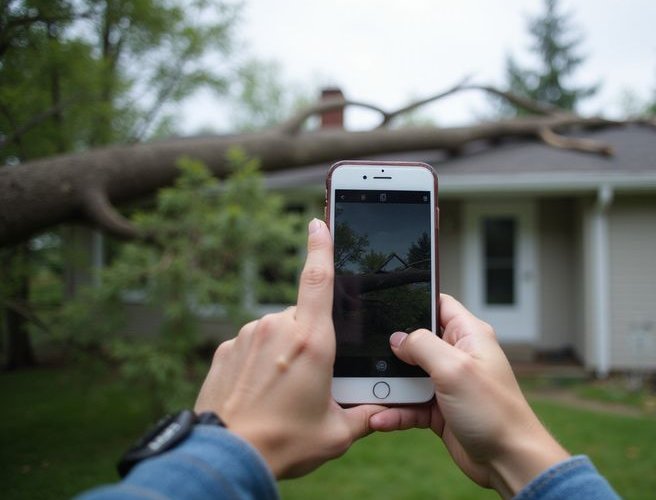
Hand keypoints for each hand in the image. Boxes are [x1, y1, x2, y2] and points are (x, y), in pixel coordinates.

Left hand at [195, 218, 384, 478]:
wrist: (225, 456)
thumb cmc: (284, 443)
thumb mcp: (337, 433)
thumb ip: (366, 412)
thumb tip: (383, 406)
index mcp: (311, 341)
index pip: (317, 279)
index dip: (320, 246)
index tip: (318, 222)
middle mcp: (276, 328)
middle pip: (304, 318)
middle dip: (312, 340)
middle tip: (313, 380)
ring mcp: (247, 336)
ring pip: (278, 332)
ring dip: (285, 353)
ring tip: (283, 394)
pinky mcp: (226, 349)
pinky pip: (253, 346)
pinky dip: (261, 363)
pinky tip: (261, 393)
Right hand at [369, 294, 569, 498]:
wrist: (508, 460)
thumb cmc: (494, 412)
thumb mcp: (454, 369)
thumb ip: (422, 346)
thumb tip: (397, 339)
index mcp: (469, 335)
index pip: (439, 305)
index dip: (416, 303)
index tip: (387, 308)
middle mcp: (458, 356)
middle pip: (416, 342)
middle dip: (393, 352)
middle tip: (370, 358)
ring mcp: (448, 384)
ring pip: (409, 377)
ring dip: (390, 386)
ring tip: (370, 394)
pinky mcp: (440, 410)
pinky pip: (410, 405)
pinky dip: (396, 411)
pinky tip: (381, 419)